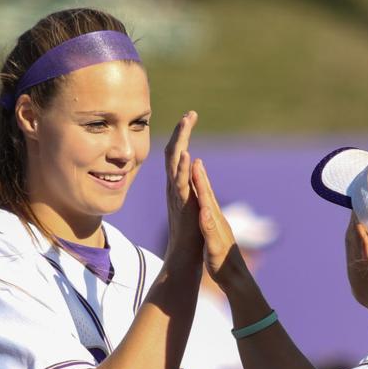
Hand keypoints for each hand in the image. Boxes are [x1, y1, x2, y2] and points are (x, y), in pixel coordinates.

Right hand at [163, 111, 201, 262]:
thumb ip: (190, 184)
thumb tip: (194, 166)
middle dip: (182, 132)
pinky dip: (182, 169)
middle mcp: (174, 185)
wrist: (185, 254)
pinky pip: (180, 184)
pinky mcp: (182, 205)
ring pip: (175, 164)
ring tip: (186, 124)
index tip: (190, 116)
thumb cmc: (190, 231)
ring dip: (181, 143)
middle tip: (190, 114)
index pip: (177, 153)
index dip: (182, 134)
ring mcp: (176, 194)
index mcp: (177, 183)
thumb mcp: (191, 201)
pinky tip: (187, 155)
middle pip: (174, 152)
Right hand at [191, 158, 249, 288]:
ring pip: (208, 201)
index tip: (195, 163)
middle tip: (196, 160)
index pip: (205, 197)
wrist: (236, 279)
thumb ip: (208, 229)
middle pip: (208, 194)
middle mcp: (218, 220)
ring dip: (203, 186)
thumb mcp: (213, 248)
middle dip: (201, 177)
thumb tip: (203, 210)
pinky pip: (207, 211)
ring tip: (198, 174)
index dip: (199, 180)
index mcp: (215, 222)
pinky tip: (202, 201)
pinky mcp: (216, 232)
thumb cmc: (223, 265)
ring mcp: (218, 226)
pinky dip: (203, 201)